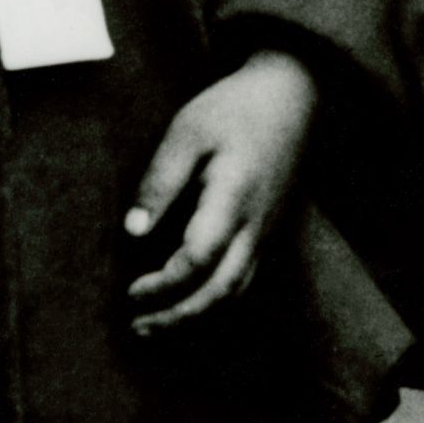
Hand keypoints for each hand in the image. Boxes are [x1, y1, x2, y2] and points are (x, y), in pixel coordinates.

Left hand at [125, 49, 318, 331]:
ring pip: (235, 292)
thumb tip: (133, 232)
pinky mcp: (269, 229)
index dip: (163, 285)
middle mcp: (254, 224)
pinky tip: (189, 300)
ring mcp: (266, 230)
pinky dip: (214, 301)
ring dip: (195, 315)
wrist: (293, 94)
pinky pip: (244, 279)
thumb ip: (161, 180)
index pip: (198, 260)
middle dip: (177, 317)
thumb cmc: (235, 107)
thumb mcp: (188, 129)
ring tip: (156, 324)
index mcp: (233, 197)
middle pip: (220, 291)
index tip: (130, 291)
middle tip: (138, 327)